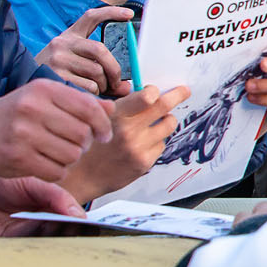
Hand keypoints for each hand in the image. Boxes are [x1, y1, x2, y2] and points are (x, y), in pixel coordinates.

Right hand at [0, 82, 114, 181]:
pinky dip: (57, 171)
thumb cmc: (12, 114)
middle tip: (74, 145)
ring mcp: (23, 135)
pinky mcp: (17, 158)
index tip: (104, 135)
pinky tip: (45, 163)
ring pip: (72, 155)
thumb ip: (78, 103)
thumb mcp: (43, 98)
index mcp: (43, 90)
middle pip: (83, 134)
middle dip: (84, 144)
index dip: (103, 125)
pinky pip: (57, 171)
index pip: (89, 108)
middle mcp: (33, 109)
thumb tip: (111, 109)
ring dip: (71, 158)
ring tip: (57, 153)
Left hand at [0, 169, 86, 235]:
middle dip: (79, 229)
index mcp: (46, 210)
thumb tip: (80, 215)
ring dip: (62, 231)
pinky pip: (30, 239)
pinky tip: (50, 221)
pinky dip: (42, 231)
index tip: (104, 218)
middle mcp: (37, 224)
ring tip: (73, 221)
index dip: (87, 220)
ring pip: (50, 238)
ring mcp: (23, 233)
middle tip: (92, 224)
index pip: (72, 219)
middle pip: (64, 232)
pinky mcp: (7, 240)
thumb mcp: (34, 184)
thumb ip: (57, 197)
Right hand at [38, 7, 135, 95]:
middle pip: (100, 50)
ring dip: (104, 85)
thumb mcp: (74, 63)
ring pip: (96, 71)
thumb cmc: (56, 74)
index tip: (129, 14)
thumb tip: (126, 88)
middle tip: (117, 82)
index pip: (91, 17)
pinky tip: (85, 95)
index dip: (111, 13)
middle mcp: (62, 43)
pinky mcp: (55, 76)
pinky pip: (88, 87)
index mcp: (69, 36)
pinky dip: (94, 94)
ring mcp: (57, 59)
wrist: (23, 87)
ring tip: (97, 90)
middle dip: (115, 69)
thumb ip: (102, 72)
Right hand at [64, 84, 190, 200]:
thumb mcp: (100, 117)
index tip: (156, 90)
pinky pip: (162, 144)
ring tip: (155, 123)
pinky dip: (156, 141)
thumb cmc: (92, 143)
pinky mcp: (144, 162)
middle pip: (164, 107)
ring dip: (166, 120)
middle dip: (177, 95)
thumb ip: (124, 105)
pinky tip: (141, 144)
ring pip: (168, 125)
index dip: (154, 91)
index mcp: (116, 115)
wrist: (82, 175)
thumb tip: (149, 93)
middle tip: (184, 91)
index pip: (146, 97)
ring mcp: (138, 148)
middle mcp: (128, 131)